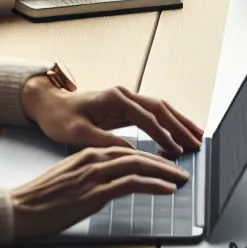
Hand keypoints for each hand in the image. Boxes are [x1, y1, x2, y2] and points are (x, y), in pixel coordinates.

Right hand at [9, 145, 189, 239]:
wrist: (18, 208)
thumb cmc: (40, 198)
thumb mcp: (69, 179)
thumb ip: (89, 176)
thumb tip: (108, 184)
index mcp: (88, 154)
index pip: (128, 151)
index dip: (151, 157)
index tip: (166, 164)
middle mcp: (94, 159)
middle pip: (138, 155)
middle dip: (164, 162)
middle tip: (182, 169)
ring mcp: (95, 175)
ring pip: (140, 166)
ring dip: (165, 171)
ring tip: (181, 178)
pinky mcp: (94, 193)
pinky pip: (132, 184)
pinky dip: (154, 185)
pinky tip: (167, 189)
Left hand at [22, 78, 204, 155]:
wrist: (49, 105)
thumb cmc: (60, 118)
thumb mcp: (78, 133)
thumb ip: (105, 141)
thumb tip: (130, 152)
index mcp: (114, 99)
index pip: (146, 117)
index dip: (162, 134)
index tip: (175, 150)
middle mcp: (124, 95)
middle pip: (160, 108)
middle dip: (180, 126)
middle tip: (196, 143)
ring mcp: (126, 100)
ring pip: (160, 109)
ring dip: (179, 123)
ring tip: (196, 137)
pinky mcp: (126, 108)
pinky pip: (153, 115)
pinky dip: (168, 123)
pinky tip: (178, 133)